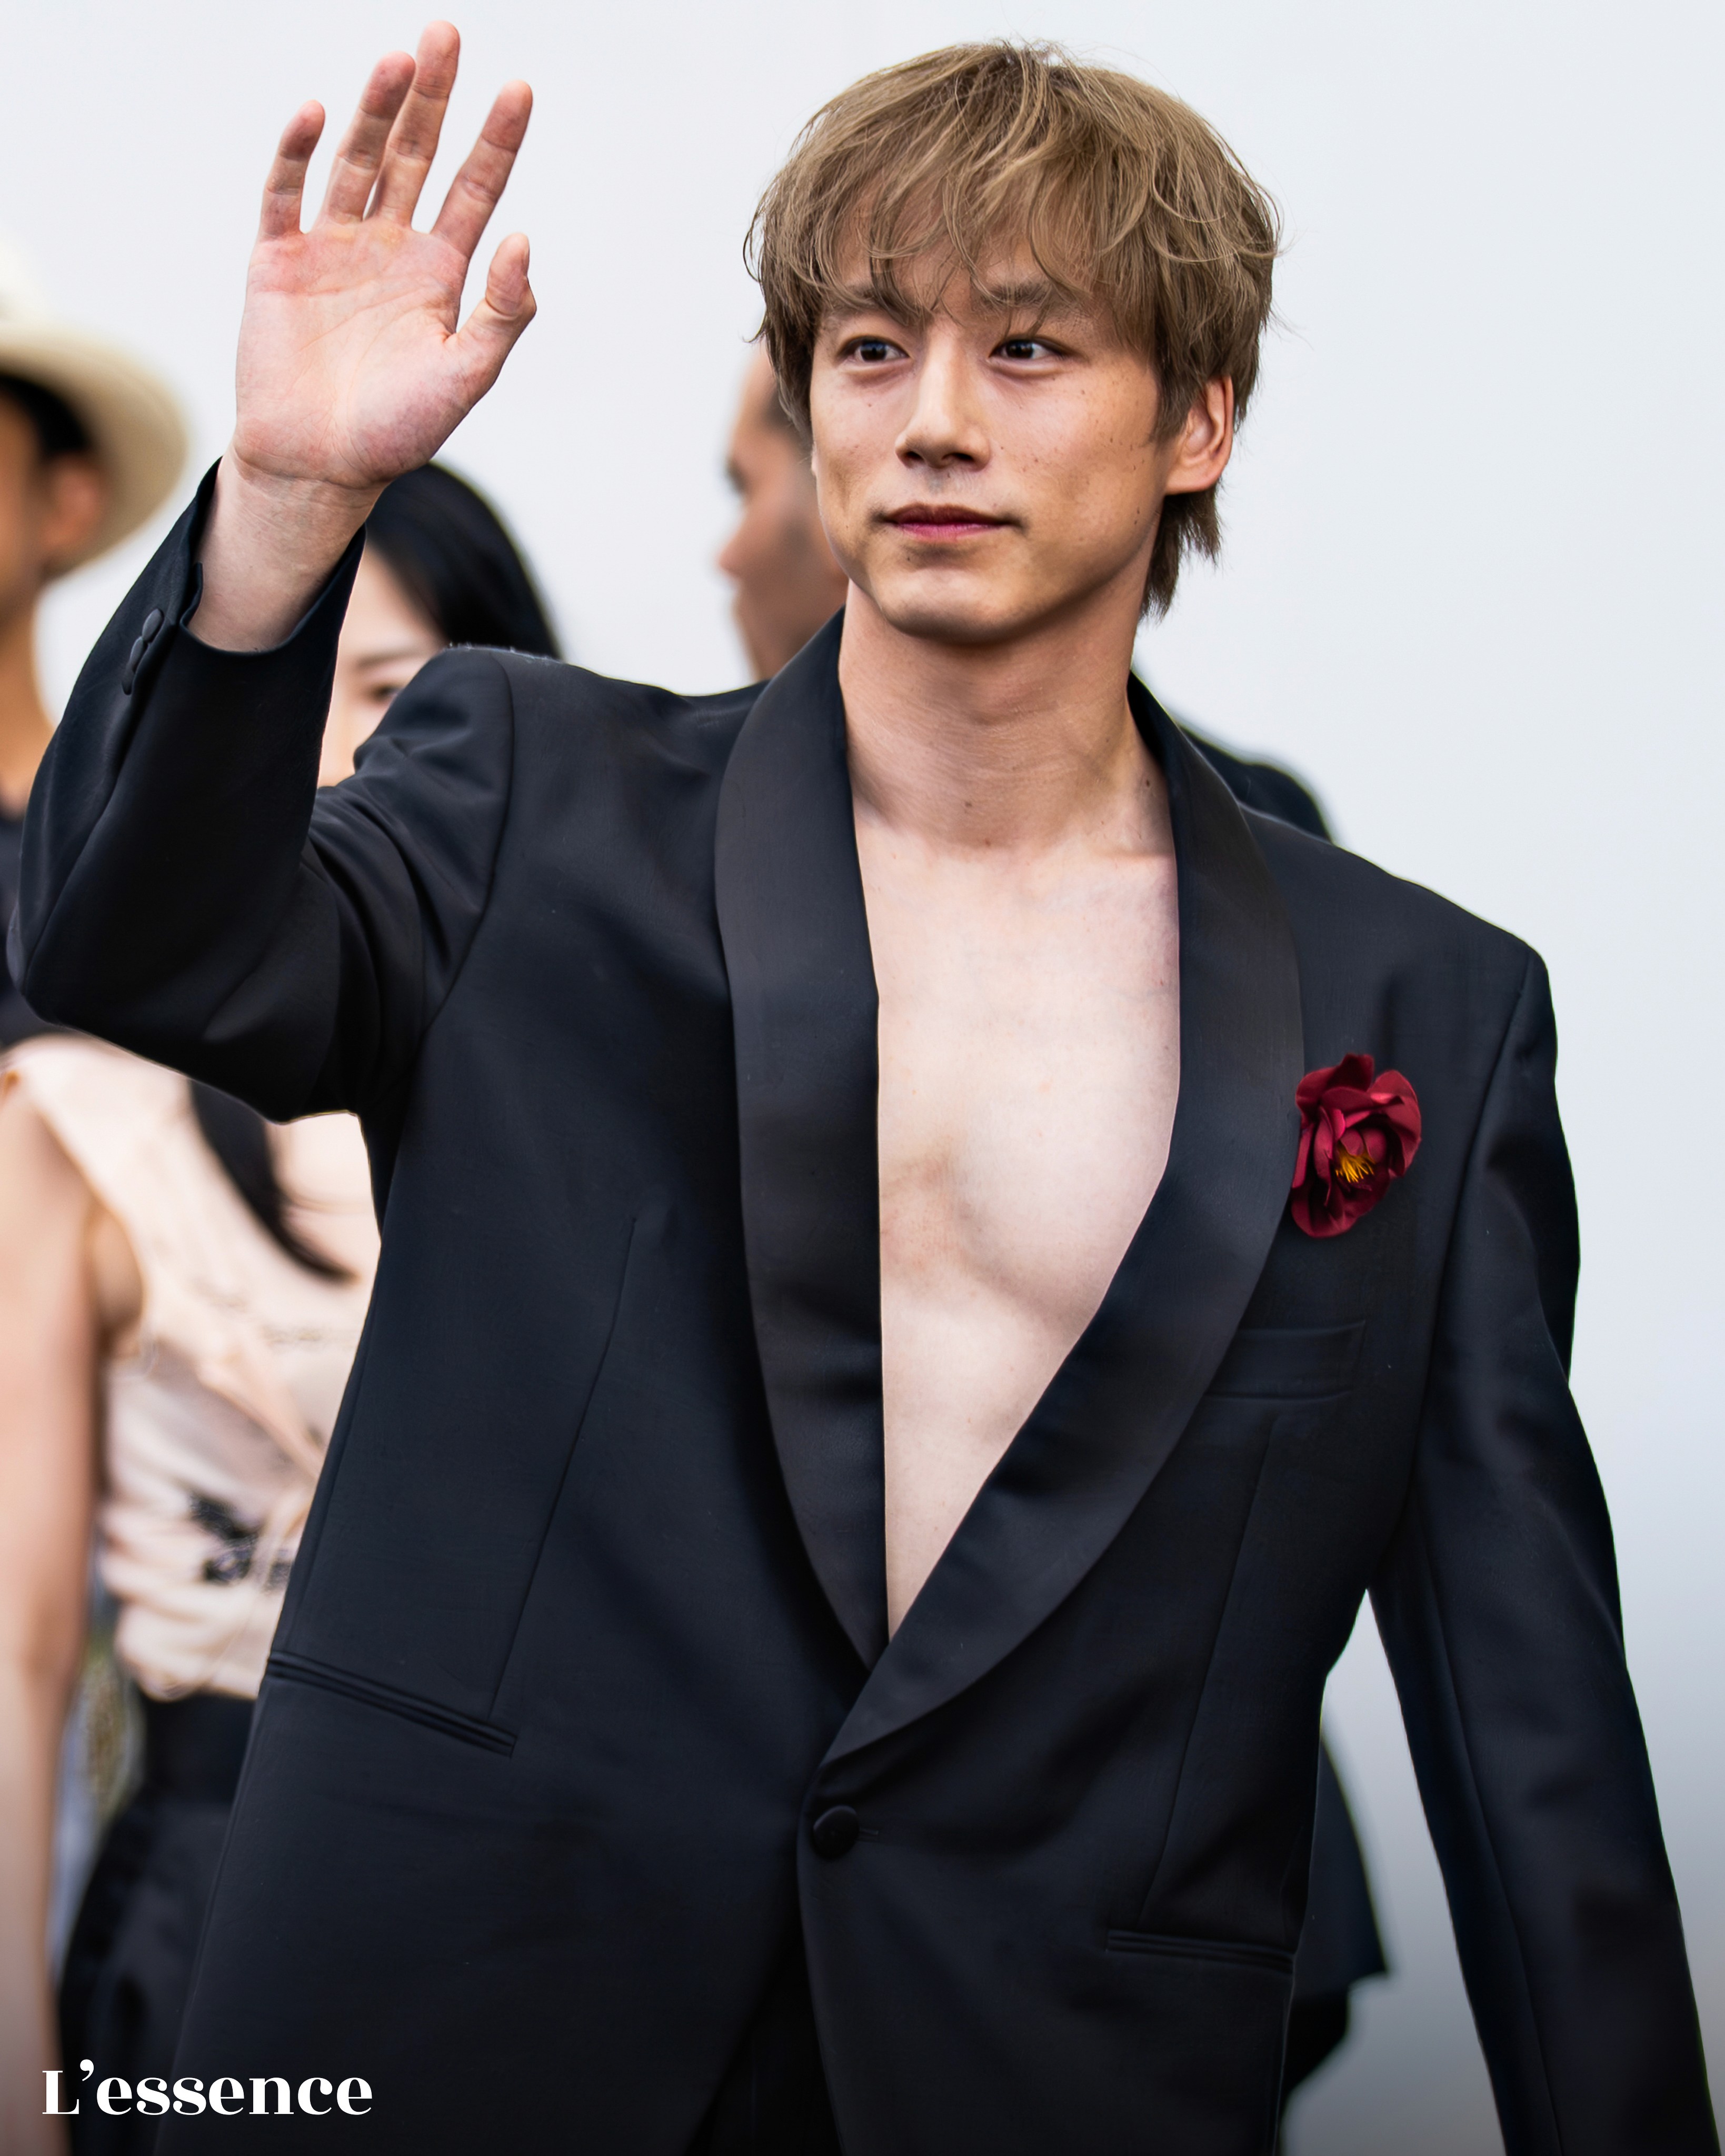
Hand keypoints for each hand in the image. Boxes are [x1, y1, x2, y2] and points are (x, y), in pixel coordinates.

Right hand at [197, 22, 534, 647]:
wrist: (320, 467)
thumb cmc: (397, 431)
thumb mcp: (466, 376)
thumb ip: (502, 315)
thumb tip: (524, 244)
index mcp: (438, 271)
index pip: (475, 189)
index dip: (496, 140)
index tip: (520, 89)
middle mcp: (389, 246)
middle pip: (416, 155)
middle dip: (433, 97)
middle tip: (448, 33)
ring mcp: (332, 247)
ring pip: (357, 160)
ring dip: (376, 110)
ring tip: (401, 60)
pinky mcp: (279, 259)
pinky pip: (287, 194)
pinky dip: (296, 153)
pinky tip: (314, 111)